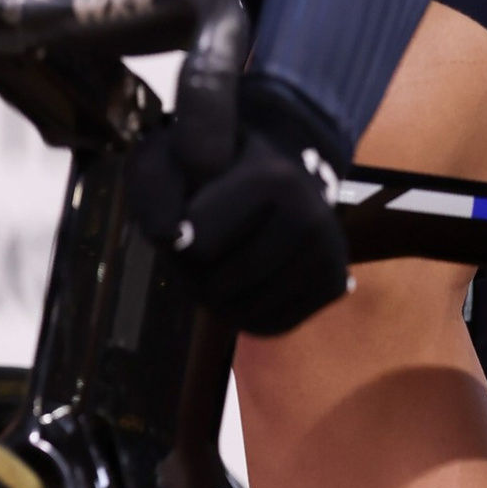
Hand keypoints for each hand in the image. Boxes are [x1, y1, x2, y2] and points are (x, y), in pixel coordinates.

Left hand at [131, 79, 350, 334]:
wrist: (263, 175)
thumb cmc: (204, 169)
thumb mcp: (165, 160)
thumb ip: (154, 192)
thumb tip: (170, 238)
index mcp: (276, 179)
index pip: (196, 249)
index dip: (175, 240)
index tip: (185, 211)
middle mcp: (312, 217)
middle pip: (214, 288)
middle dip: (192, 272)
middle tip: (202, 237)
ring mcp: (329, 254)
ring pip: (240, 313)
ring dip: (215, 295)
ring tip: (224, 252)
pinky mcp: (332, 286)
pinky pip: (266, 326)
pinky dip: (244, 311)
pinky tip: (247, 276)